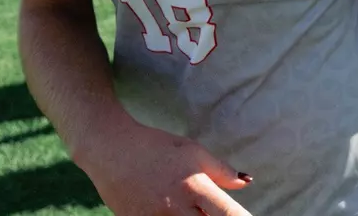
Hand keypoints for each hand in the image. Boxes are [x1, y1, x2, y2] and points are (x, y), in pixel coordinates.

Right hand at [81, 123, 252, 215]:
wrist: (111, 151)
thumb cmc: (157, 147)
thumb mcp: (194, 152)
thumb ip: (221, 171)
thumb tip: (246, 182)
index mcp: (194, 188)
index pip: (227, 215)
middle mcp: (175, 209)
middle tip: (218, 212)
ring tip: (196, 209)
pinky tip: (177, 211)